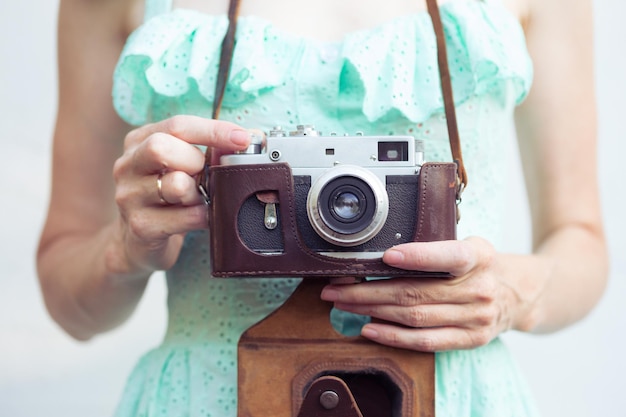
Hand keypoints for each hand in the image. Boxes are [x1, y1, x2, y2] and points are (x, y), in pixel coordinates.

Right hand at [111, 115, 250, 273]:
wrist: (138, 243)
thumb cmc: (167, 197)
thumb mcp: (181, 167)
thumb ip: (208, 151)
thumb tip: (249, 137)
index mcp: (139, 141)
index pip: (177, 126)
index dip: (214, 130)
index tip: (242, 138)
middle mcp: (128, 165)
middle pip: (161, 147)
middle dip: (195, 161)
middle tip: (203, 177)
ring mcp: (130, 197)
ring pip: (176, 184)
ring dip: (199, 192)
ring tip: (198, 199)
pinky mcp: (141, 227)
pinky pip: (187, 216)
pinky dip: (203, 216)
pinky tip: (202, 216)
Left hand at [321, 237, 525, 351]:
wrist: (516, 294)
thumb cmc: (480, 266)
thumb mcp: (467, 246)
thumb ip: (436, 248)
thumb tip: (381, 256)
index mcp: (480, 256)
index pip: (449, 256)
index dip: (417, 257)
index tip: (386, 256)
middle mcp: (479, 288)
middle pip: (416, 292)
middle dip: (368, 291)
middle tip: (337, 288)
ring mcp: (476, 318)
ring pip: (414, 317)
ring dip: (372, 311)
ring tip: (343, 304)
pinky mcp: (470, 340)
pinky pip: (425, 341)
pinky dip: (392, 336)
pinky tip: (368, 328)